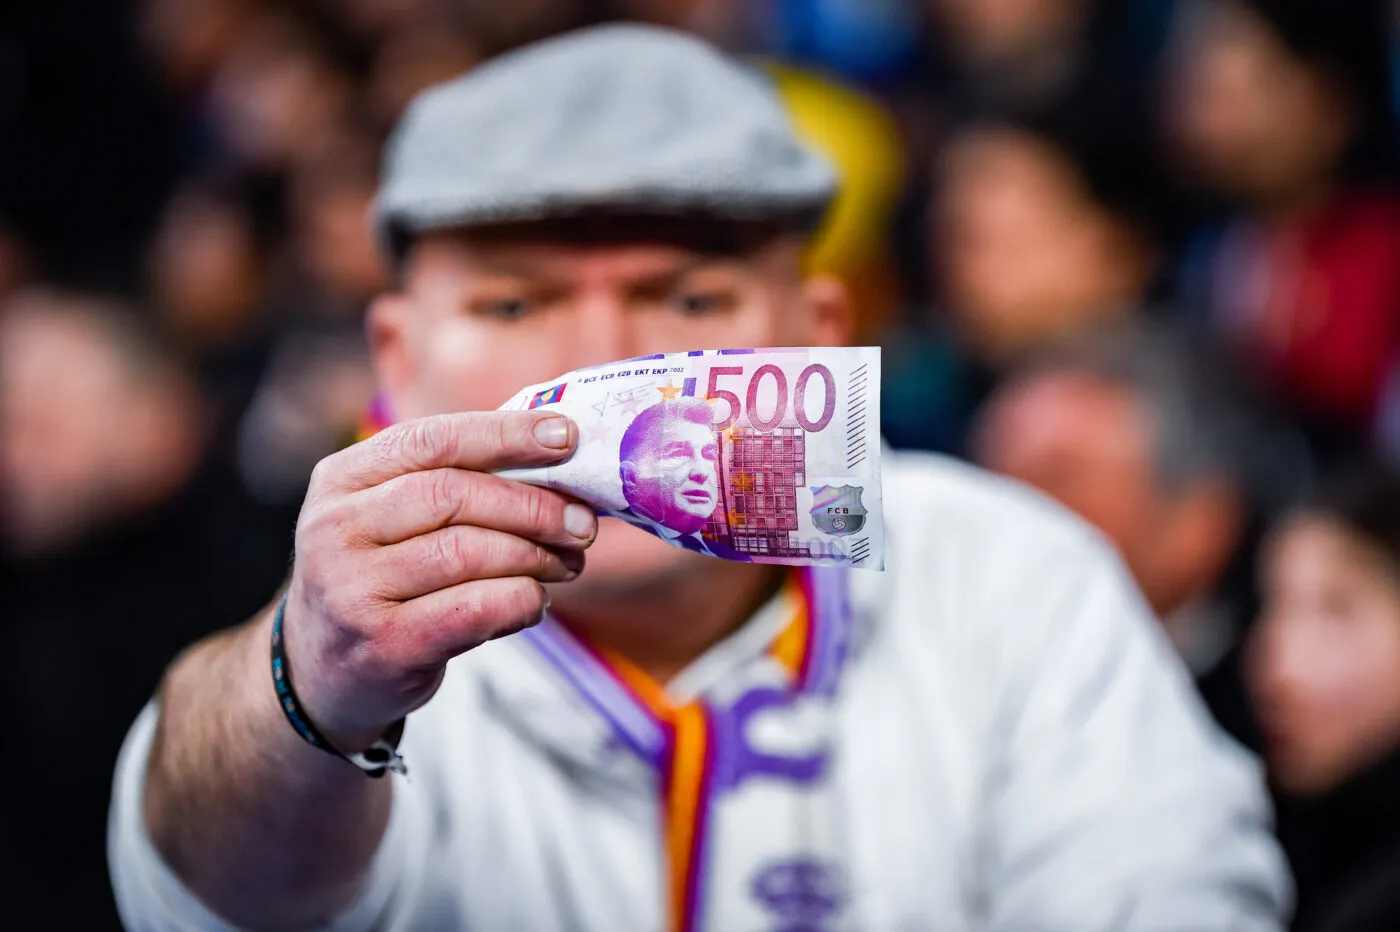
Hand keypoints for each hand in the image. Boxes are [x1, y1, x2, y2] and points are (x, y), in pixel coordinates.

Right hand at [279, 411, 595, 747]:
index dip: (507, 434)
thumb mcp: (392, 517)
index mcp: (343, 477)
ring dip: (536, 556)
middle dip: (535, 506)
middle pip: (456, 494)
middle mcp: (336, 527)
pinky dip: (521, 600)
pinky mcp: (382, 643)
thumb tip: (558, 451)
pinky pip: (475, 608)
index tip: (567, 437)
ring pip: (470, 551)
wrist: (324, 671)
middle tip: (582, 523)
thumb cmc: (383, 578)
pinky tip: (535, 601)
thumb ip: (455, 480)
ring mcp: (352, 588)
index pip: (434, 438)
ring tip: (567, 563)